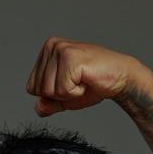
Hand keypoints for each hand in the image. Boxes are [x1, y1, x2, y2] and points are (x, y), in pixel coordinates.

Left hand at [25, 37, 146, 114]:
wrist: (120, 79)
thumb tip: (38, 108)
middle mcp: (51, 45)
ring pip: (49, 91)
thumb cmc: (94, 84)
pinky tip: (87, 79)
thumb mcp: (65, 97)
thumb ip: (48, 104)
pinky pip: (62, 90)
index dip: (52, 95)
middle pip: (39, 90)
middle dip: (60, 94)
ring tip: (83, 80)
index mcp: (46, 51)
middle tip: (79, 81)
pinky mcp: (70, 57)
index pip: (31, 87)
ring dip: (69, 93)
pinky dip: (76, 92)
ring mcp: (60, 49)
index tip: (71, 83)